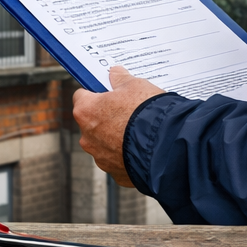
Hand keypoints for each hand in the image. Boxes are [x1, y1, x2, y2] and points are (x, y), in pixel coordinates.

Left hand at [72, 67, 165, 186]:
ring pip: (104, 143)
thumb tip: (115, 73)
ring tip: (138, 130)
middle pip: (92, 122)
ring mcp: (100, 158)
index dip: (96, 94)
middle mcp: (87, 137)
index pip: (81, 97)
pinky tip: (142, 147)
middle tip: (127, 111)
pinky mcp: (115, 173)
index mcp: (86, 111)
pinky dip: (127, 154)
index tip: (108, 93)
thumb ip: (120, 79)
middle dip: (106, 117)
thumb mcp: (135, 85)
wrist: (166, 145)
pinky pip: (118, 160)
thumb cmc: (146, 112)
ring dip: (116, 137)